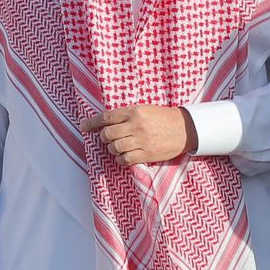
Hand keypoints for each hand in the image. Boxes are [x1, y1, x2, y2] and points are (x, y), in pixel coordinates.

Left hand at [80, 105, 196, 164]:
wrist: (186, 129)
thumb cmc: (162, 118)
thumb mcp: (144, 109)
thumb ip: (125, 115)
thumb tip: (102, 122)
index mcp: (134, 111)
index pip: (106, 117)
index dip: (91, 123)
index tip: (83, 126)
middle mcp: (136, 125)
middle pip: (107, 134)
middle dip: (104, 137)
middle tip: (108, 138)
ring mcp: (141, 140)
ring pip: (114, 147)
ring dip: (112, 148)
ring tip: (118, 146)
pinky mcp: (147, 154)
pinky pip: (125, 159)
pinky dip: (120, 159)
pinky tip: (124, 156)